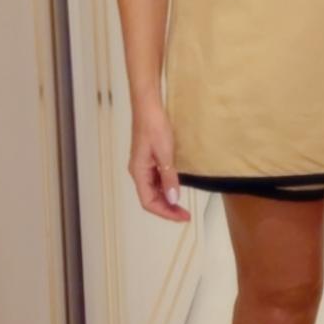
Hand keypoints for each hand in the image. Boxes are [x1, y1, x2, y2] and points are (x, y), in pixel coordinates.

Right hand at [129, 97, 191, 221]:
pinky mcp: (149, 159)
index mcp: (138, 172)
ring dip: (167, 199)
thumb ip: (169, 177)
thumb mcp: (165, 154)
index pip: (149, 202)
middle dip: (167, 208)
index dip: (165, 212)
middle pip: (150, 198)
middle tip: (185, 214)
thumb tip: (173, 199)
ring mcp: (143, 165)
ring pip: (153, 190)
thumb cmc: (154, 126)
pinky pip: (155, 179)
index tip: (182, 216)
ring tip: (182, 205)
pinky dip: (165, 187)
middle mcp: (138, 171)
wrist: (148, 106)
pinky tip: (176, 187)